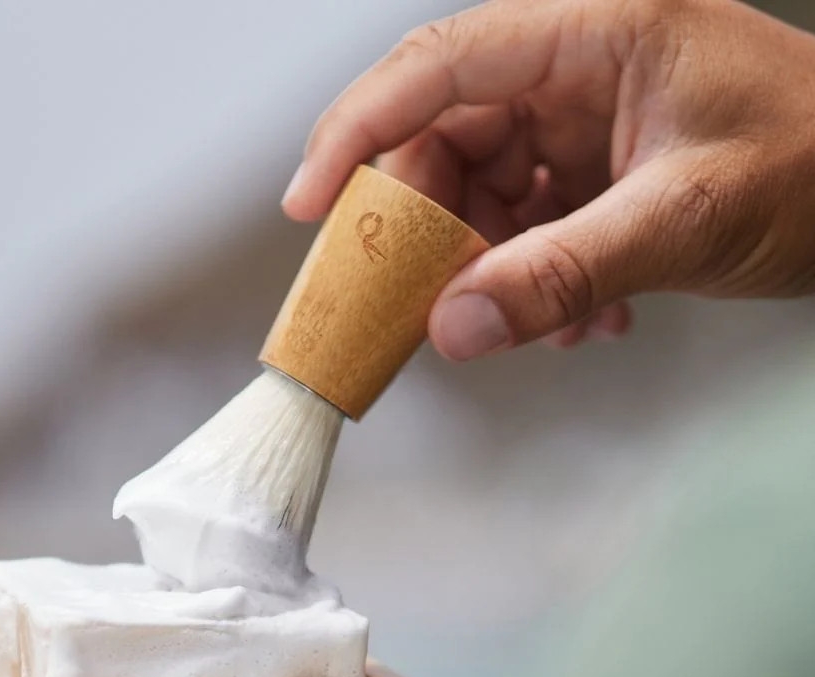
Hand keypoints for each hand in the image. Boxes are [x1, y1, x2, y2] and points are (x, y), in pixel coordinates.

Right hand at [282, 0, 814, 356]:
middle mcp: (575, 70)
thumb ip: (563, 272)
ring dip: (495, 270)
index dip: (359, 130)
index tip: (310, 205)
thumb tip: (453, 327)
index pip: (440, 64)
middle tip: (423, 301)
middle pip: (448, 140)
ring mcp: (583, 125)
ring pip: (484, 195)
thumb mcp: (683, 218)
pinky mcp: (595, 174)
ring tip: (543, 321)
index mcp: (594, 32)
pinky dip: (537, 280)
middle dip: (432, 230)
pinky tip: (585, 317)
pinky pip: (527, 227)